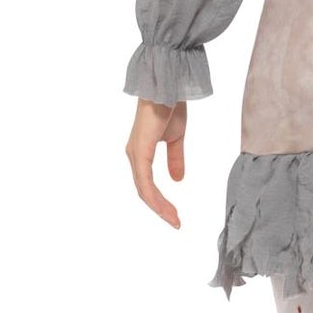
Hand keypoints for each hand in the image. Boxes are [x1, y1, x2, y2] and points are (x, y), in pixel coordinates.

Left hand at [126, 98, 186, 228]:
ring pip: (143, 190)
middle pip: (144, 191)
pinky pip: (145, 182)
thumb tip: (177, 180)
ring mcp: (135, 154)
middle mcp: (134, 156)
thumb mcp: (176, 139)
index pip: (147, 185)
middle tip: (176, 223)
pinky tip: (164, 208)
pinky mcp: (140, 152)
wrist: (168, 88)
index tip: (175, 215)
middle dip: (160, 209)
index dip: (160, 202)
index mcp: (141, 153)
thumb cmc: (170, 107)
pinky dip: (155, 198)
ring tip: (174, 220)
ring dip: (159, 207)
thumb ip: (175, 159)